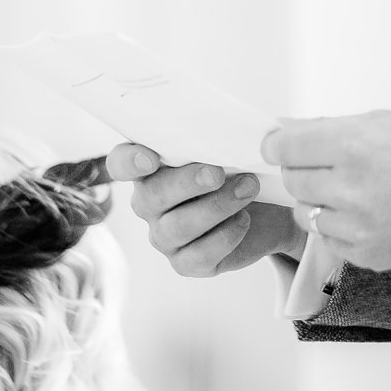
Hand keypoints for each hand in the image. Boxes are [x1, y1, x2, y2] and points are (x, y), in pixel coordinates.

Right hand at [106, 143, 306, 276]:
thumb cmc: (241, 168)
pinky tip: (243, 219)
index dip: (129, 162)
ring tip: (248, 188)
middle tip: (218, 173)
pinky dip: (225, 236)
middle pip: (150, 196)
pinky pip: (198, 255)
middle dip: (186, 183)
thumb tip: (226, 128)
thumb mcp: (231, 145)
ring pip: (176, 227)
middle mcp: (149, 203)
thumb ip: (218, 135)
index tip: (150, 159)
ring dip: (215, 206)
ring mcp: (164, 235)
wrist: (270, 209)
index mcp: (150, 166)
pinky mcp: (186, 262)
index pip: (120, 163)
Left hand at [263, 111, 390, 271]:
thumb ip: (332, 127)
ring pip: (306, 212)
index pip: (284, 147)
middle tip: (330, 166)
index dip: (280, 145)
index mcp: (352, 145)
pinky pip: (329, 238)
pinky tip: (368, 215)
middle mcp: (349, 186)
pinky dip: (339, 227)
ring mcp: (356, 226)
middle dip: (304, 170)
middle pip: (293, 180)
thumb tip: (290, 129)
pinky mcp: (365, 255)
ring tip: (355, 192)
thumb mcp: (386, 122)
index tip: (283, 146)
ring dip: (321, 200)